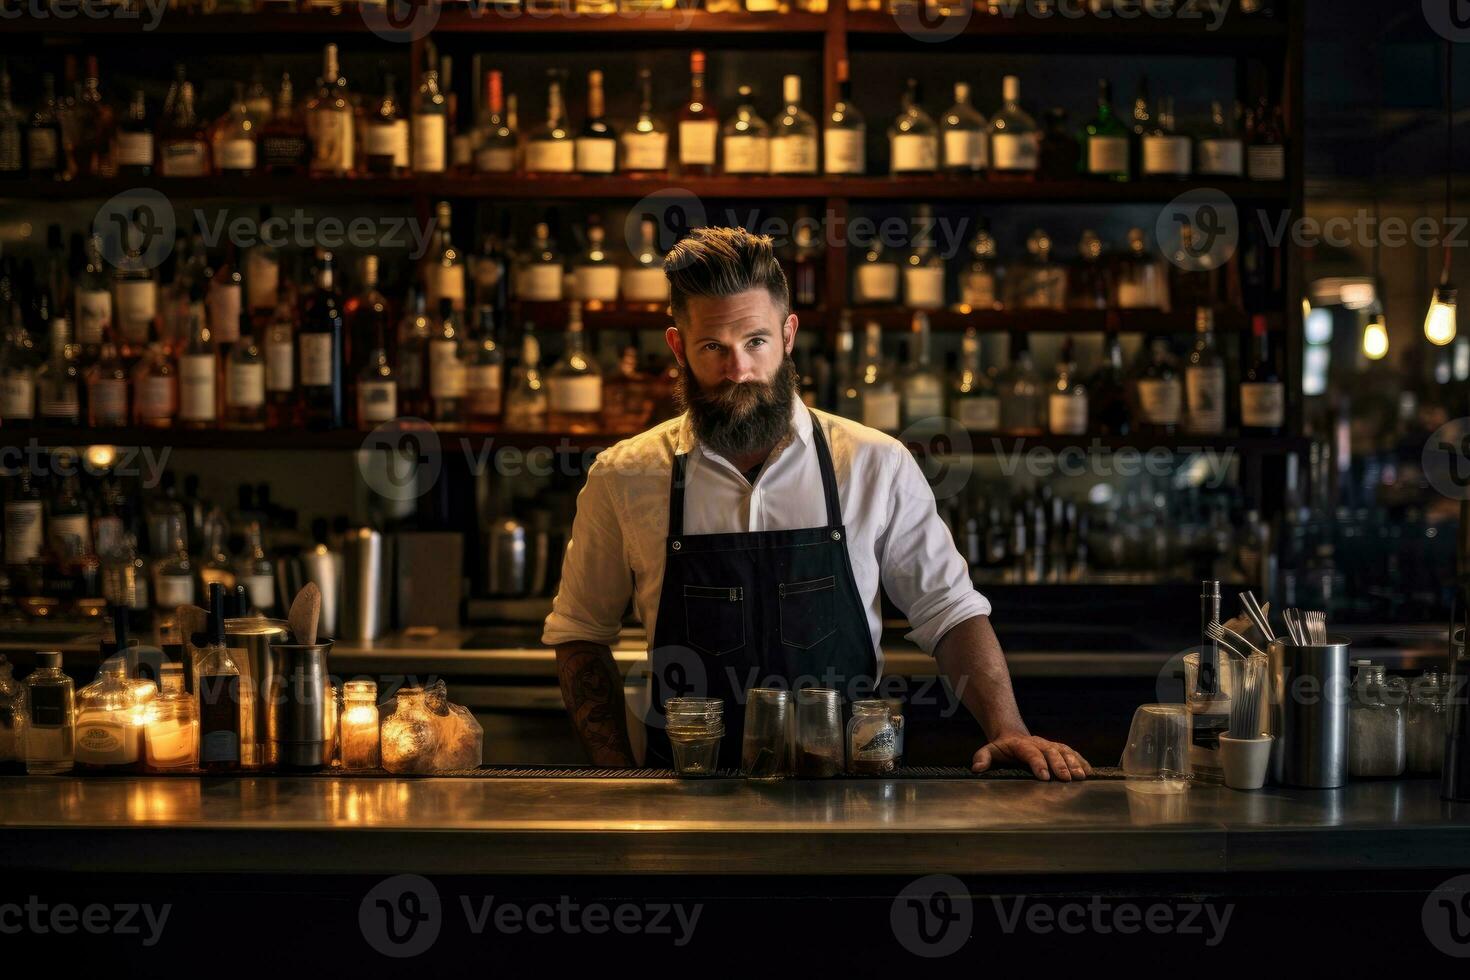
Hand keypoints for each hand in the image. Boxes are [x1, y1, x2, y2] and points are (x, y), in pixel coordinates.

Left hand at [971, 732, 1093, 781]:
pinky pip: (1072, 753)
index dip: (1038, 764)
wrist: (1013, 736)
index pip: (1031, 753)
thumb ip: (983, 757)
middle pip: (1051, 752)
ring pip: (1064, 751)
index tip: (1044, 776)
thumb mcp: (989, 750)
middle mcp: (1039, 743)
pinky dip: (1082, 761)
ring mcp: (1050, 745)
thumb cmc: (1001, 749)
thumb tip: (977, 767)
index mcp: (1022, 745)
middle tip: (1067, 779)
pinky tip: (1089, 772)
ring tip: (1082, 777)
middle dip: (1060, 765)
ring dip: (1074, 763)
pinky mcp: (1059, 749)